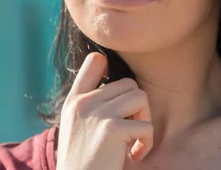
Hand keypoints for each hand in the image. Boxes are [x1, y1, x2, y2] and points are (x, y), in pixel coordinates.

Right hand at [56, 52, 153, 169]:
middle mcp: (83, 103)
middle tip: (130, 132)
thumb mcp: (77, 126)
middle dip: (137, 108)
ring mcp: (96, 113)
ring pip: (140, 97)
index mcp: (74, 101)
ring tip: (133, 141)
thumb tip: (122, 82)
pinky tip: (133, 156)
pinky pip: (145, 126)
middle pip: (129, 84)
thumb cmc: (84, 162)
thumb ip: (92, 103)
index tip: (117, 96)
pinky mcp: (111, 129)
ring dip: (144, 122)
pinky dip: (145, 143)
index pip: (94, 61)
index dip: (111, 68)